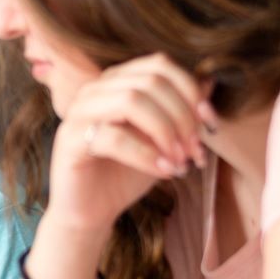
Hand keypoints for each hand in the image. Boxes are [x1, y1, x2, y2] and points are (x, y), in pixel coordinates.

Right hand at [47, 54, 213, 233]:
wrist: (90, 213)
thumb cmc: (126, 173)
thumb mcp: (162, 141)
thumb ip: (182, 111)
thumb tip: (210, 82)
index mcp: (117, 81)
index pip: (159, 65)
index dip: (190, 91)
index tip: (209, 125)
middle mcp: (95, 89)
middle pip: (150, 82)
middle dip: (182, 116)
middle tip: (195, 151)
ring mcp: (79, 112)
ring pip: (131, 101)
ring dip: (166, 132)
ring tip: (180, 161)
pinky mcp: (69, 140)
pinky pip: (114, 138)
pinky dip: (146, 155)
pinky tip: (164, 172)